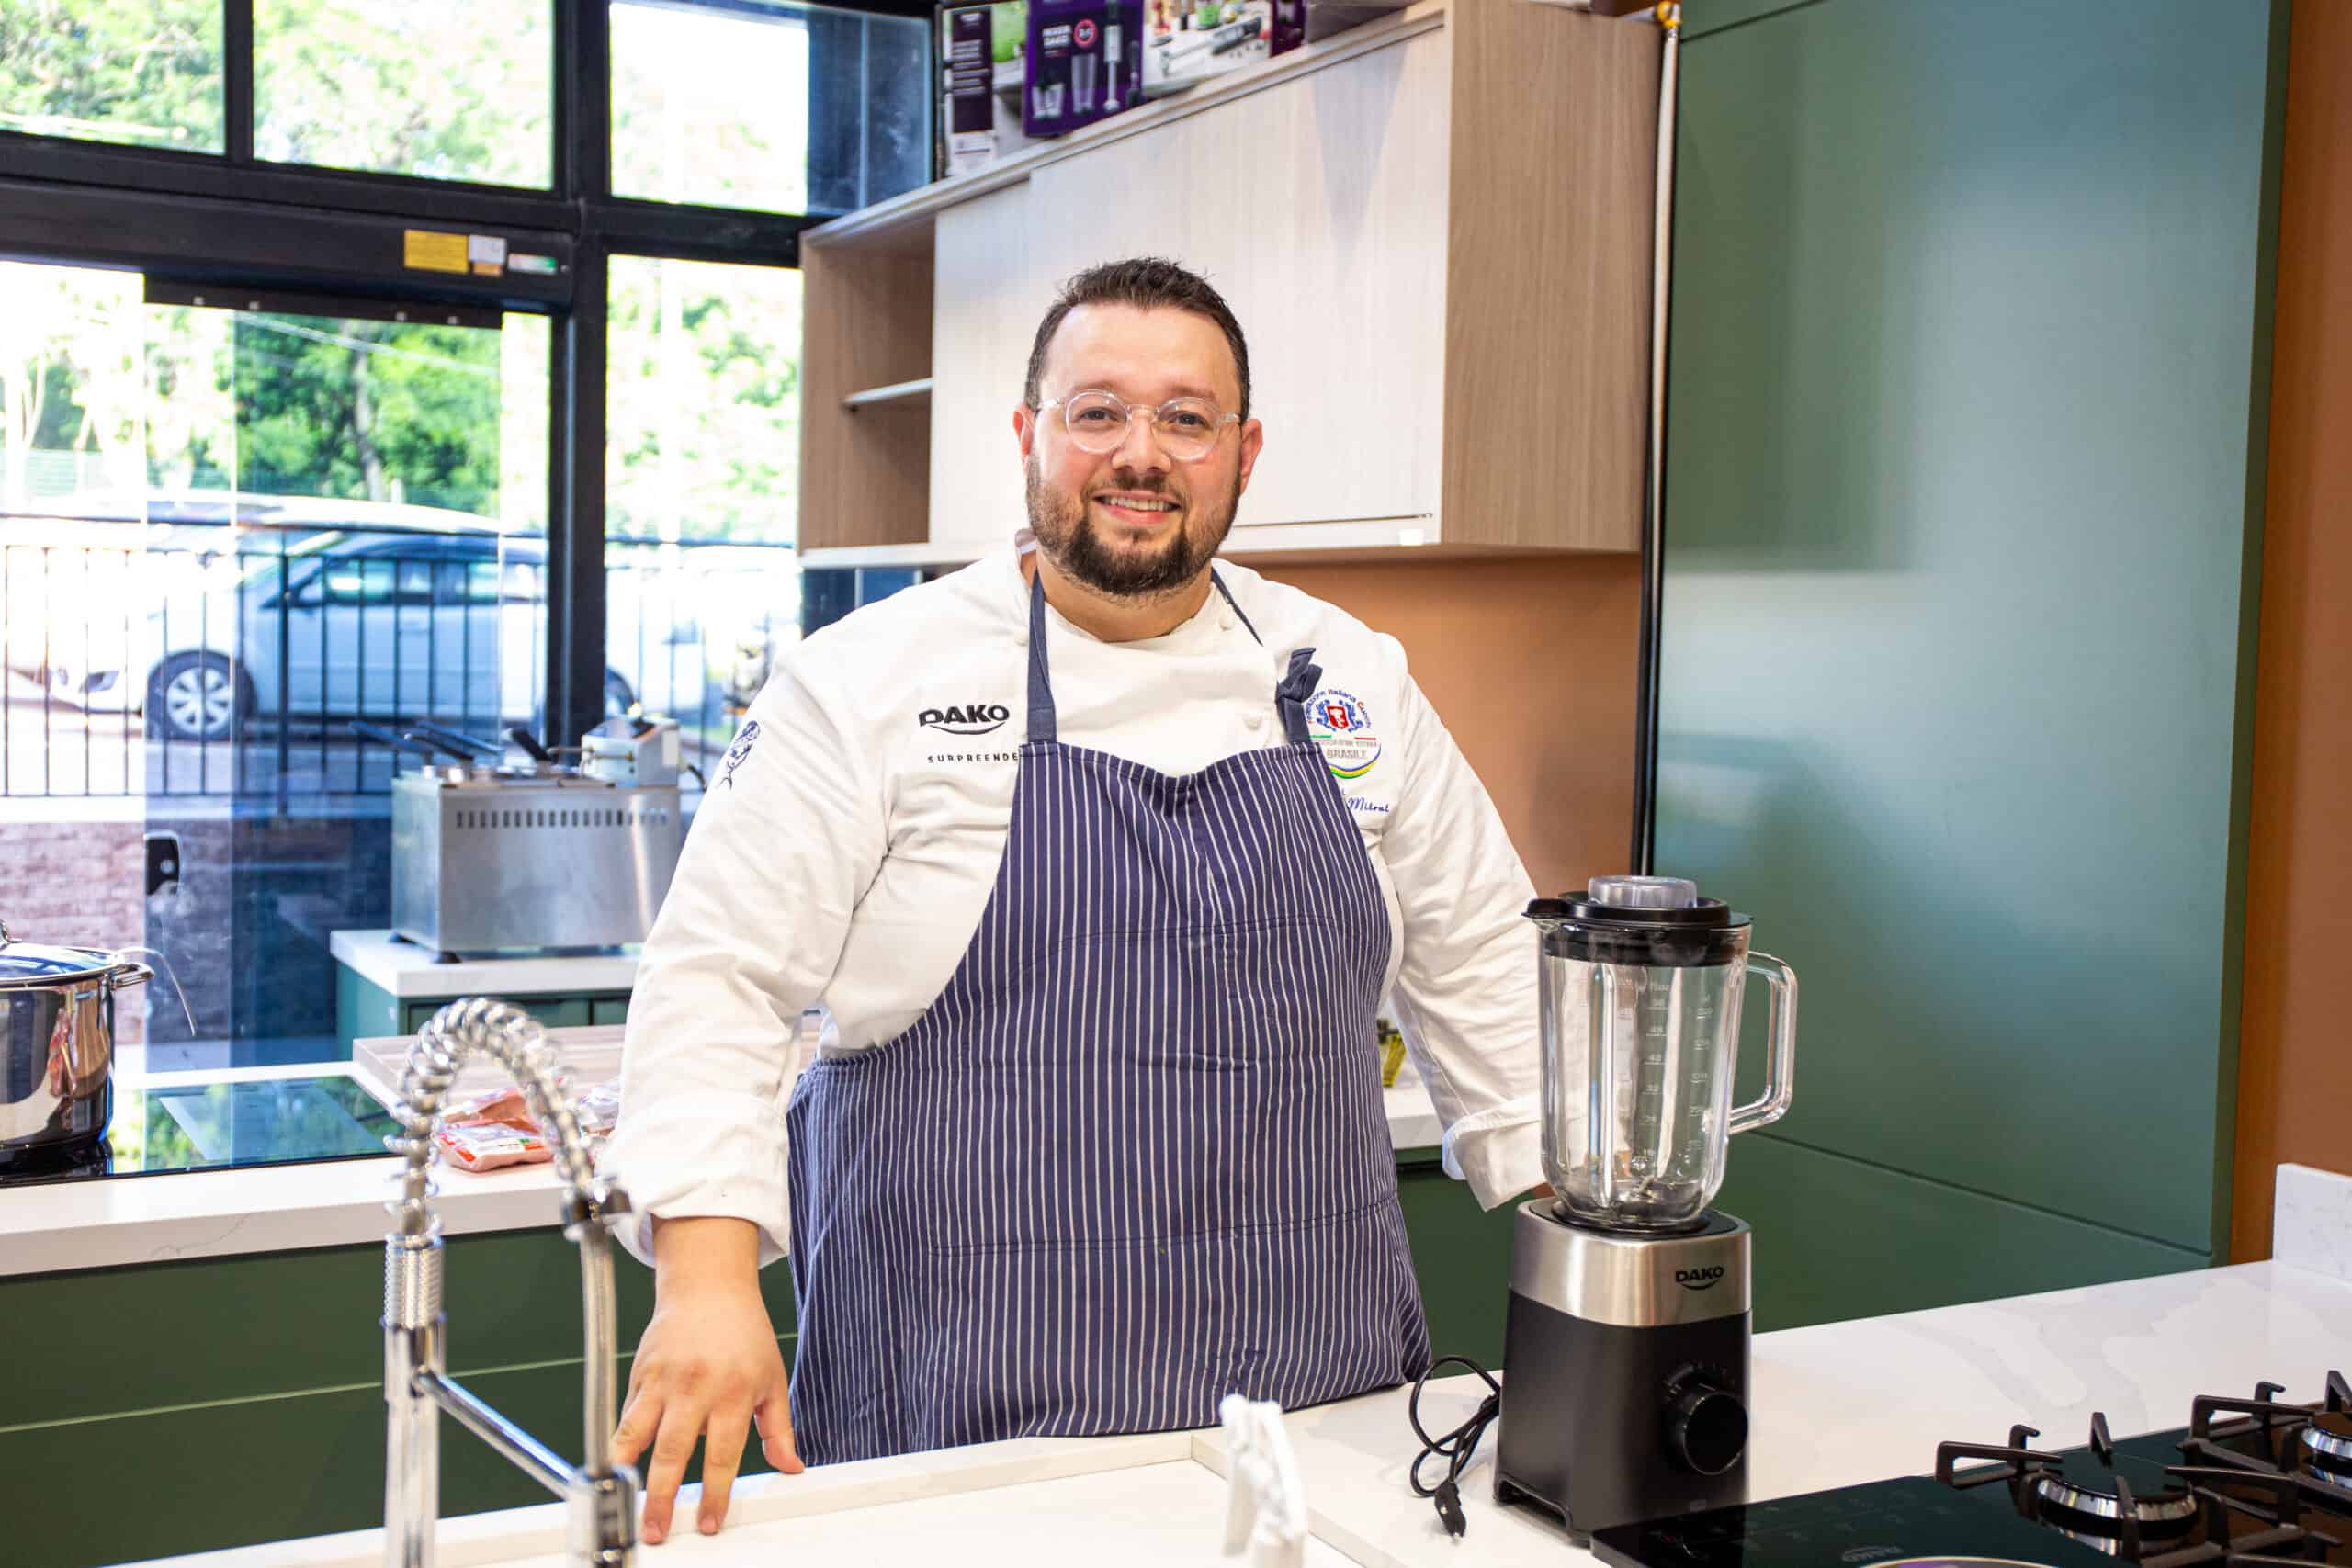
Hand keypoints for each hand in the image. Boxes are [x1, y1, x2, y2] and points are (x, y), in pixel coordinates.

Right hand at [615, 1218, 802, 1541]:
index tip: (708, 1523)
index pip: (723, 1454)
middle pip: (674, 1451)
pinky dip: (621, 1443)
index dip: (715, 1493)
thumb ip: (779, 1428)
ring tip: (622, 1505)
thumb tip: (792, 1467)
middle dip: (662, 1496)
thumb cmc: (745, 1334)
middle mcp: (696, 1387)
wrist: (709, 1288)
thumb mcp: (772, 1379)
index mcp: (734, 1391)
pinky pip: (627, 1415)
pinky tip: (618, 1469)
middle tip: (656, 1531)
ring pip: (638, 1433)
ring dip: (628, 1472)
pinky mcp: (640, 1373)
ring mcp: (664, 1380)